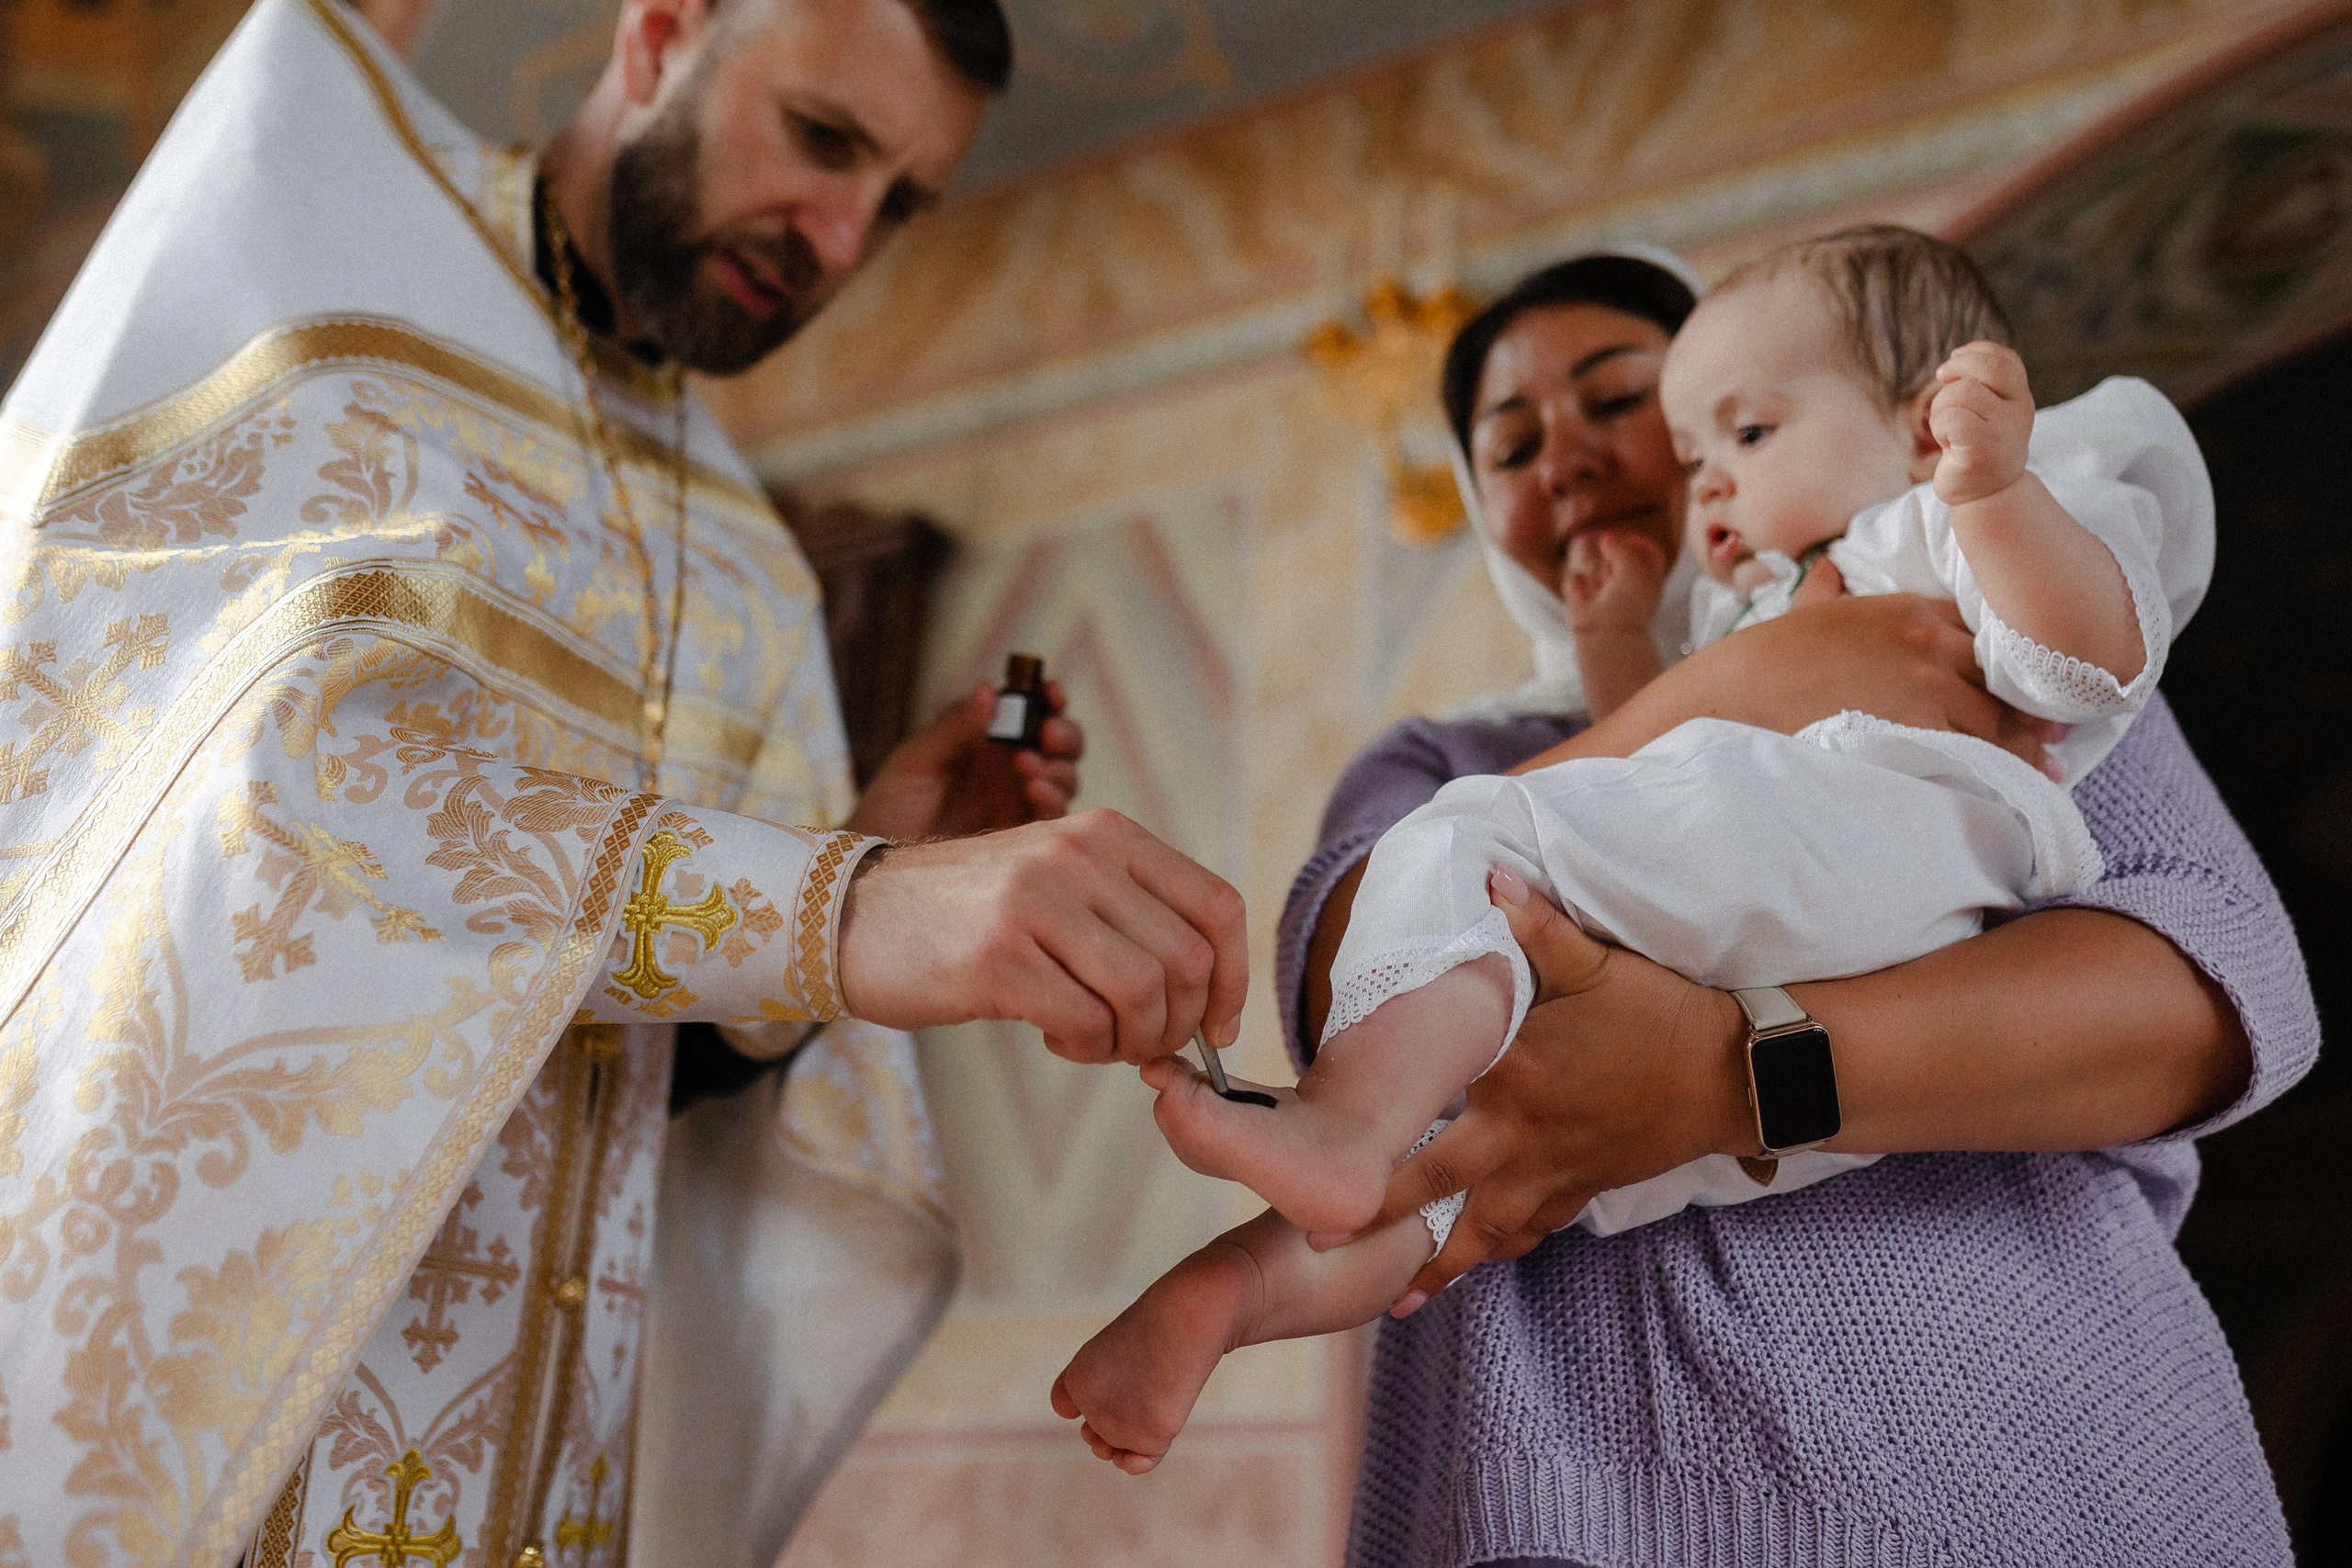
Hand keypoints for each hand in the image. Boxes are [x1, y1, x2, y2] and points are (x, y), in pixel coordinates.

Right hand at [836, 808, 1245, 1063]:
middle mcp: (1077, 855)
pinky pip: (1087, 1022)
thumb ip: (1127, 914)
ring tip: (1099, 1043)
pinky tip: (1058, 1037)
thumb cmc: (965, 914)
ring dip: (1135, 1041)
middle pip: (1189, 960)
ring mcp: (1036, 902)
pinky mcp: (997, 957)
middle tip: (1144, 1046)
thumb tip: (1209, 995)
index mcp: (1105, 833)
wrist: (851, 915)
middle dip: (1182, 1024)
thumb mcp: (1055, 880)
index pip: (1217, 905)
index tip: (1219, 1025)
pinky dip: (1088, 1047)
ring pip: (1146, 994)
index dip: (1233, 978)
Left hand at [845, 681, 1082, 840]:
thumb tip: (988, 690)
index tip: (1050, 691)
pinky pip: (1052, 817)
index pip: (1030, 713)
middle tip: (1046, 734)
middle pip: (1060, 746)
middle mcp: (1009, 771)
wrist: (877, 863)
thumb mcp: (915, 760)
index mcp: (986, 742)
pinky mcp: (1021, 839)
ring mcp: (1017, 804)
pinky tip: (1035, 790)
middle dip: (1063, 734)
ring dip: (1056, 767)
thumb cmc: (889, 807)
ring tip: (1027, 766)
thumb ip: (954, 726)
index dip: (1047, 699)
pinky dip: (1053, 800)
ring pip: (1063, 779)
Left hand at [1354, 870, 1749, 1312]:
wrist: (1734, 1074)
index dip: (1370, 1140)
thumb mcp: (1595, 962)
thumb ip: (1535, 926)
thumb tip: (1490, 876)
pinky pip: (1530, 1230)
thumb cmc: (1659, 1014)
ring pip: (1483, 1231)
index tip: (1319, 1161)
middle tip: (1321, 1245)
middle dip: (1378, 1221)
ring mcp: (1553, 1171)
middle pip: (1436, 1189)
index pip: (1427, 1112)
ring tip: (1392, 1300)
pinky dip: (1496, 1252)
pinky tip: (1467, 1271)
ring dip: (1437, 1265)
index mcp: (1511, 1078)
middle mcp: (1522, 1136)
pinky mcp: (1582, 1188)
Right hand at [1562, 528, 1667, 634]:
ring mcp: (1604, 593)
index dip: (1640, 543)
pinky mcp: (1581, 599)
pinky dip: (1577, 586)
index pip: (1650, 553)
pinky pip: (1574, 578)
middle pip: (1621, 559)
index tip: (1629, 540)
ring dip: (1599, 577)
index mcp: (1648, 582)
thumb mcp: (1633, 570)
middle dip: (1615, 563)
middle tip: (1615, 578)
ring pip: (1598, 567)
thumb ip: (1622, 549)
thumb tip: (1606, 538)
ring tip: (1601, 594)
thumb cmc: (1626, 606)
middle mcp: (1627, 587)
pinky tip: (1584, 599)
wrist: (1606, 638)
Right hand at [1587, 591, 2062, 774]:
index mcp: (1906, 609)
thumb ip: (1823, 592)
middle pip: (1999, 676)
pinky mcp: (1923, 720)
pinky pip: (1979, 749)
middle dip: (2021, 709)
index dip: (1997, 668)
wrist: (1734, 697)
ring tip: (2040, 773)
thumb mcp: (1799, 614)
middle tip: (2047, 741)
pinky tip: (2011, 787)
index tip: (2012, 694)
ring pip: (1998, 716)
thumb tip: (1828, 570)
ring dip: (2018, 746)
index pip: (1980, 634)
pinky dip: (1998, 769)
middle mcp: (1927, 637)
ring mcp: (1928, 678)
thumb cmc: (1762, 663)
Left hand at [1930, 341, 2033, 507]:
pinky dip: (1940, 428)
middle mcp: (2020, 411)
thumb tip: (1954, 359)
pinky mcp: (1982, 452)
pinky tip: (1948, 445)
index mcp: (2020, 397)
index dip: (1974, 353)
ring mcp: (2004, 432)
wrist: (1984, 494)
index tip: (1950, 368)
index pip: (2004, 359)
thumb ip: (1980, 383)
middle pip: (1990, 368)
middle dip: (1957, 369)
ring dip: (1940, 408)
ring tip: (1946, 430)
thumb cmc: (1976, 446)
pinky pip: (1952, 420)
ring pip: (1962, 394)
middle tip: (1942, 382)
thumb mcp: (1985, 409)